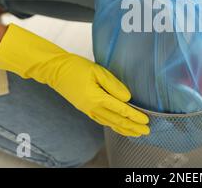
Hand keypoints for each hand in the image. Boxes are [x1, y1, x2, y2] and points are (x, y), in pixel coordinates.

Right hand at [0, 24, 149, 136]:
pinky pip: (103, 121)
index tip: (146, 121)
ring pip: (110, 123)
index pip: (121, 110)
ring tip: (137, 133)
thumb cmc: (76, 67)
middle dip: (133, 127)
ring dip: (125, 129)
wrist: (55, 70)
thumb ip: (113, 85)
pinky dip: (113, 126)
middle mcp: (93, 108)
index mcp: (97, 98)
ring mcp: (88, 110)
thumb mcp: (97, 71)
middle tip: (146, 132)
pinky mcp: (85, 109)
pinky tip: (119, 127)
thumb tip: (127, 98)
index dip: (135, 117)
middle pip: (117, 121)